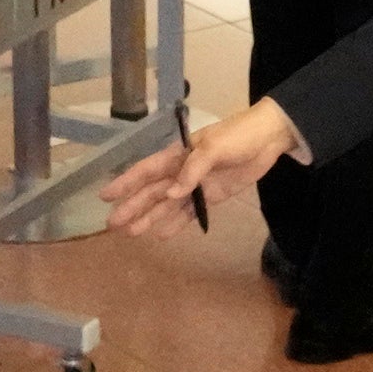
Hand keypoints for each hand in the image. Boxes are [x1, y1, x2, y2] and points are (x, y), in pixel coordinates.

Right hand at [103, 100, 300, 237]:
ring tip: (132, 234)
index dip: (125, 183)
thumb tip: (171, 194)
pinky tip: (161, 235)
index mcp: (178, 155)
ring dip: (149, 218)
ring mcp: (195, 186)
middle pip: (152, 192)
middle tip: (113, 225)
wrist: (268, 138)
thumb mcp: (214, 147)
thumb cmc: (237, 136)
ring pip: (166, 205)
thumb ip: (193, 170)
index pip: (145, 171)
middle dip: (132, 207)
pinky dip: (175, 223)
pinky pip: (189, 213)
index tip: (104, 196)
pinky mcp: (211, 197)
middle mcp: (181, 172)